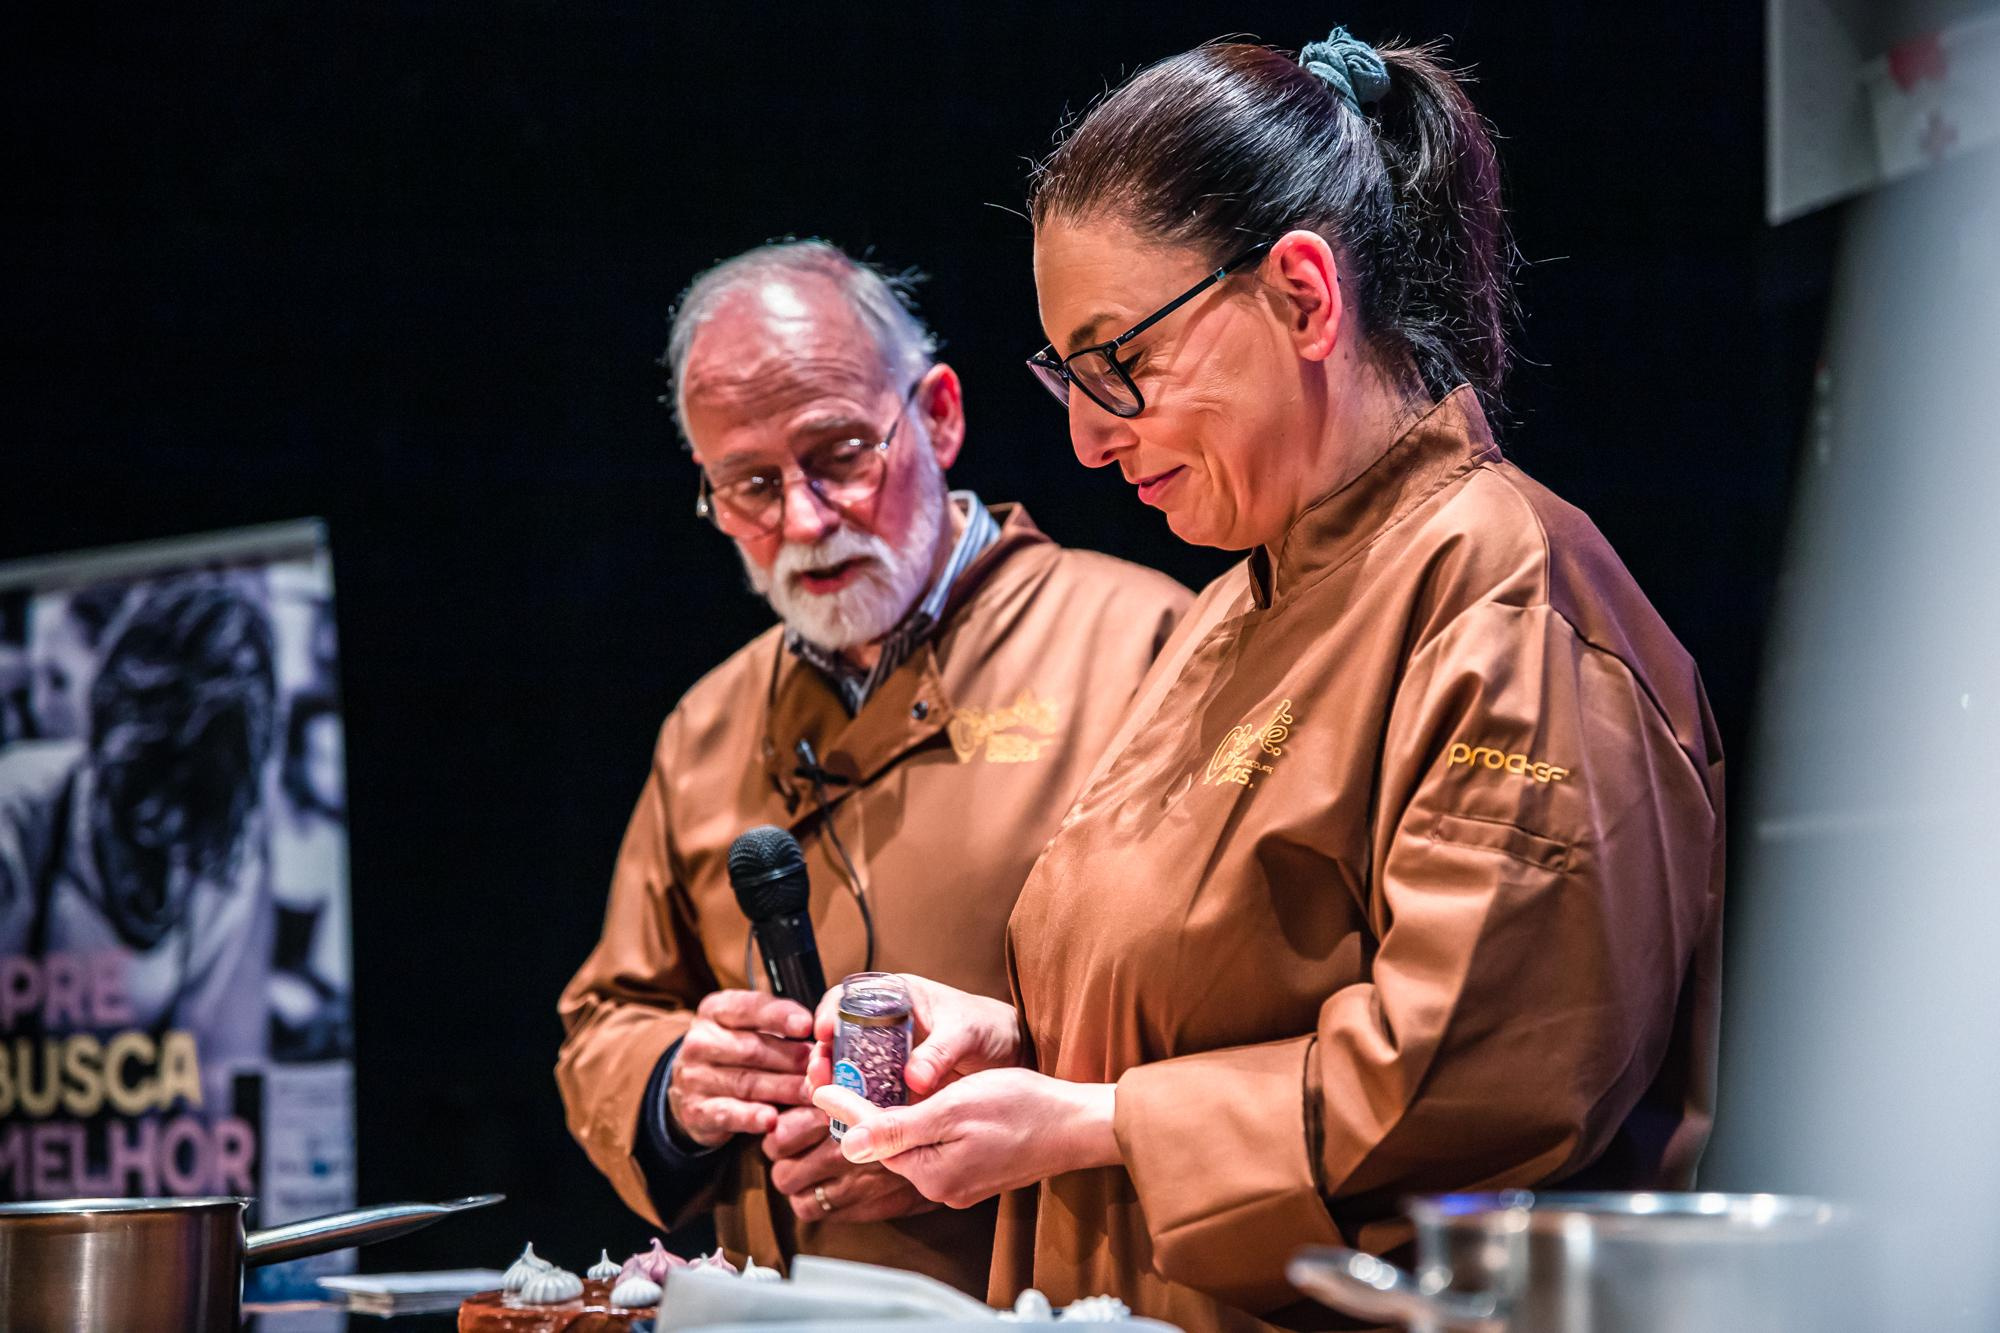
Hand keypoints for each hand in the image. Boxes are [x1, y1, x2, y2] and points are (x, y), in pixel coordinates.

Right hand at [668, 990, 812, 1148]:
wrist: (695, 1089)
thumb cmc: (736, 1053)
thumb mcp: (752, 1028)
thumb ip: (780, 1027)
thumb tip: (820, 1040)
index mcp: (715, 1011)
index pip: (749, 1007)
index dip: (780, 1016)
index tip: (807, 1026)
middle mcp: (700, 1041)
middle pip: (752, 1049)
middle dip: (792, 1060)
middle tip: (821, 1070)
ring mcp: (694, 1076)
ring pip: (746, 1082)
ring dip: (783, 1090)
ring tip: (811, 1094)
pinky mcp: (695, 1109)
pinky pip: (726, 1113)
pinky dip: (750, 1117)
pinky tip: (771, 1120)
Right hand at [807, 974, 1022, 1098]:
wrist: (1012, 1053)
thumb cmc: (990, 1026)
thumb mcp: (966, 1032)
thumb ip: (940, 1052)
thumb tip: (913, 1078)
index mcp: (897, 996)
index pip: (850, 995)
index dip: (829, 1011)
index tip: (822, 1032)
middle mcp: (886, 1025)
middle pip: (840, 1036)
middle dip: (824, 1055)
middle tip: (820, 1076)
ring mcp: (890, 1056)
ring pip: (850, 1067)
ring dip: (836, 1083)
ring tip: (829, 1099)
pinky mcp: (898, 1084)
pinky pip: (871, 1092)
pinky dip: (860, 1104)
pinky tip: (854, 1117)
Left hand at [809, 1068, 1117, 1208]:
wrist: (1076, 1123)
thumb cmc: (1023, 1107)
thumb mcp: (953, 1108)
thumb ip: (898, 1128)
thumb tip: (848, 1142)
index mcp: (932, 1175)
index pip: (874, 1140)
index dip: (846, 1107)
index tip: (820, 1083)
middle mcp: (942, 1187)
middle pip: (890, 1146)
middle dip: (866, 1112)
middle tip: (841, 1076)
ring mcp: (960, 1183)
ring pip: (912, 1146)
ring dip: (894, 1117)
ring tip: (871, 1083)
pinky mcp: (975, 1173)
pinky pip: (935, 1148)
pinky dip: (922, 1125)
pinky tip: (919, 1101)